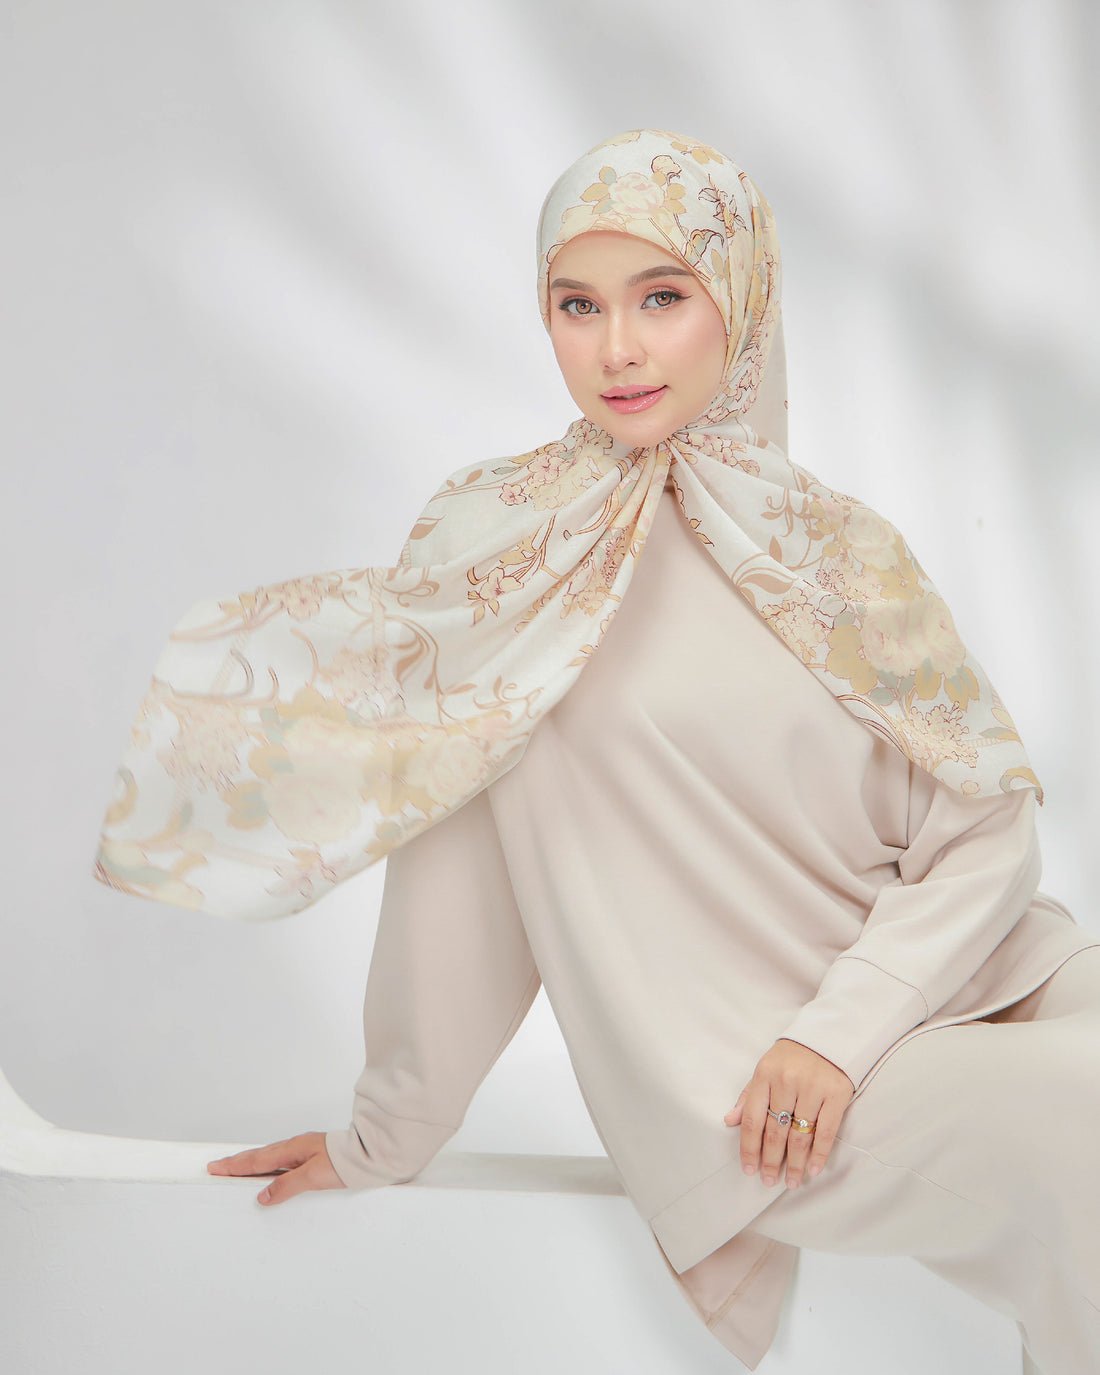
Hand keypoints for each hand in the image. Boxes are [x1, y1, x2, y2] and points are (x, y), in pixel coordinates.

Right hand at [207, 1131, 345, 1205]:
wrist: (368, 1155)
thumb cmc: (344, 1163)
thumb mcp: (313, 1177)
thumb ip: (287, 1186)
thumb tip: (263, 1196)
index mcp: (292, 1149)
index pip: (257, 1161)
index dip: (235, 1166)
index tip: (216, 1167)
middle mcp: (295, 1147)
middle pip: (259, 1156)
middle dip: (237, 1162)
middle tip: (218, 1166)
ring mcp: (303, 1151)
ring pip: (269, 1157)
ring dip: (251, 1163)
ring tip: (236, 1168)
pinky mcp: (311, 1156)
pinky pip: (281, 1160)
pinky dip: (267, 1165)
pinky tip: (268, 1172)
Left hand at [723, 1039, 854, 1190]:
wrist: (828, 1036)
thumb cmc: (791, 1057)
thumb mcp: (765, 1069)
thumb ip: (749, 1096)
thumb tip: (729, 1120)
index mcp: (765, 1075)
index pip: (752, 1119)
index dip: (749, 1147)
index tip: (749, 1169)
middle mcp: (787, 1082)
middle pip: (775, 1131)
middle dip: (771, 1161)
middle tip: (769, 1181)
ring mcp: (812, 1088)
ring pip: (800, 1135)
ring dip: (796, 1163)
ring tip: (792, 1181)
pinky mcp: (836, 1093)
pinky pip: (826, 1131)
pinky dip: (819, 1153)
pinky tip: (814, 1169)